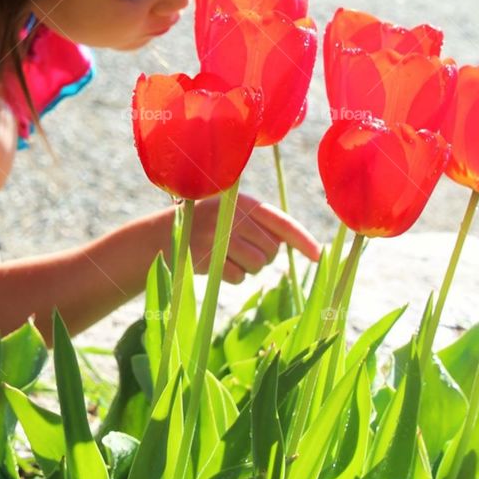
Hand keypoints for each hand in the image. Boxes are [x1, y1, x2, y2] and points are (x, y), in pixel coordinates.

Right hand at [186, 192, 322, 284]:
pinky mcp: (210, 257)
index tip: (318, 256)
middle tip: (240, 248)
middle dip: (262, 256)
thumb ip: (260, 224)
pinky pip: (239, 277)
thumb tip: (291, 247)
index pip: (281, 222)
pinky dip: (231, 276)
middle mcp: (234, 216)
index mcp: (243, 202)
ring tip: (228, 255)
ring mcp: (221, 237)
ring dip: (247, 267)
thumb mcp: (231, 214)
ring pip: (257, 265)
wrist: (160, 235)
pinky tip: (216, 264)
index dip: (302, 240)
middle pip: (271, 250)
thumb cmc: (205, 225)